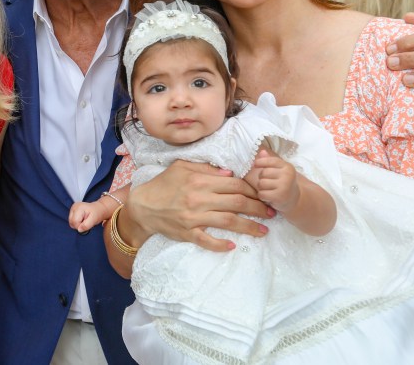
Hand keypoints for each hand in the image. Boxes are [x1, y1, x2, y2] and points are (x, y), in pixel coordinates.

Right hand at [68, 202, 96, 232]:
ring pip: (71, 222)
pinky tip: (82, 220)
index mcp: (78, 208)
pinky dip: (77, 222)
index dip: (80, 226)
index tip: (87, 224)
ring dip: (77, 224)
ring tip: (85, 221)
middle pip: (71, 222)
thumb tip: (79, 230)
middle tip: (86, 223)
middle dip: (78, 225)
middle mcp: (74, 207)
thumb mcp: (94, 220)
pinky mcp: (72, 211)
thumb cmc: (97, 213)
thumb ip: (86, 225)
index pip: (74, 221)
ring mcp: (72, 208)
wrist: (98, 209)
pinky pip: (72, 220)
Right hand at [124, 160, 272, 252]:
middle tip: (270, 212)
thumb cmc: (163, 184)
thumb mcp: (181, 167)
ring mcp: (193, 218)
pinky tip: (232, 246)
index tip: (263, 194)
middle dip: (258, 208)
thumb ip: (205, 168)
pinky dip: (220, 245)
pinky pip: (207, 241)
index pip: (234, 184)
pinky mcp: (187, 233)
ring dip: (249, 227)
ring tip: (264, 231)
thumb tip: (229, 173)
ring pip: (228, 222)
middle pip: (237, 203)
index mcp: (199, 180)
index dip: (252, 190)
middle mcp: (199, 199)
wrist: (142, 206)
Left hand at [251, 149, 298, 211]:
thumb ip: (270, 161)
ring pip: (261, 184)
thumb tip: (262, 152)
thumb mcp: (279, 170)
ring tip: (269, 190)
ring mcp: (284, 186)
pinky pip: (262, 194)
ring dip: (262, 189)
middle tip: (269, 184)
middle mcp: (287, 175)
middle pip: (263, 173)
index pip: (270, 161)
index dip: (260, 162)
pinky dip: (263, 196)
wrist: (295, 199)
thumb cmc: (283, 183)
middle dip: (262, 179)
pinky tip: (269, 197)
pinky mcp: (280, 197)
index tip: (255, 164)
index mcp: (287, 166)